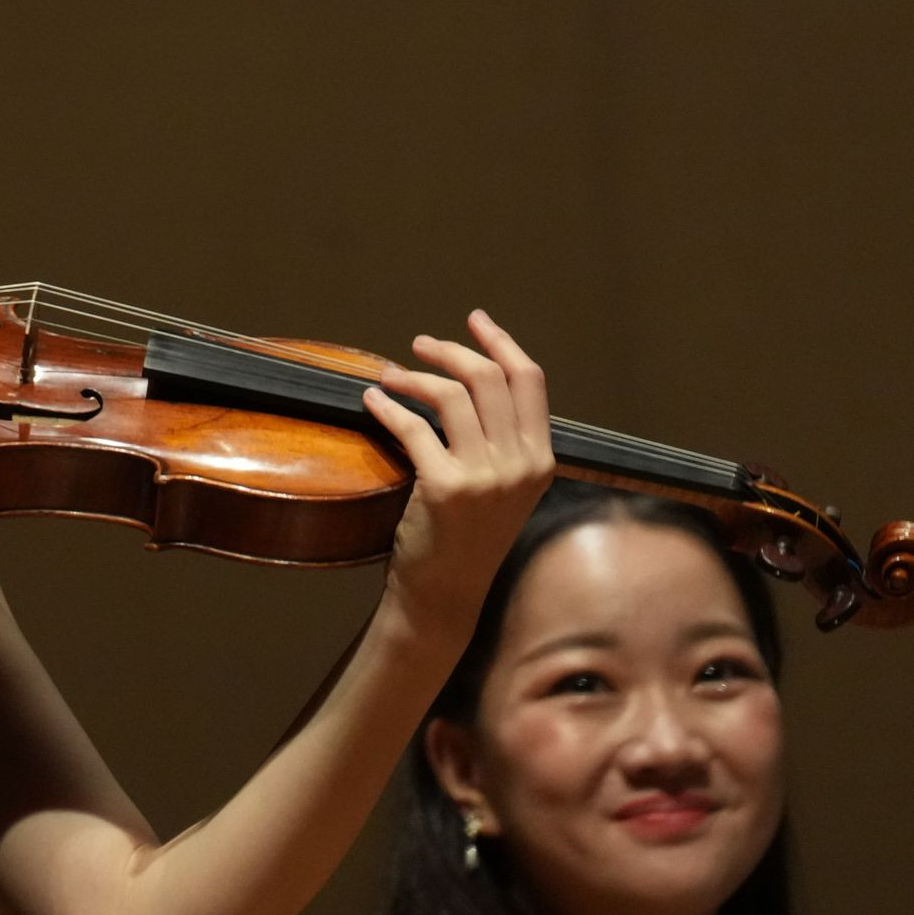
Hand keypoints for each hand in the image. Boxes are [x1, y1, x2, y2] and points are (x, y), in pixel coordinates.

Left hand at [360, 311, 554, 644]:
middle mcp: (520, 465)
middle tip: (420, 345)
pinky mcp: (445, 488)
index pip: (529, 380)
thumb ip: (503, 441)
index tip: (476, 320)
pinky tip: (372, 400)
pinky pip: (413, 427)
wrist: (445, 594)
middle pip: (488, 377)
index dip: (501, 342)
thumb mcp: (504, 488)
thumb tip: (475, 380)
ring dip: (413, 375)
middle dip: (451, 351)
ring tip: (389, 375)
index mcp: (541, 460)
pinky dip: (387, 406)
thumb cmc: (467, 538)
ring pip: (451, 395)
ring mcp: (485, 477)